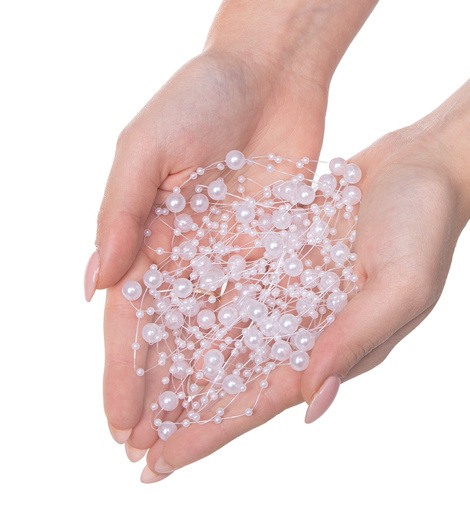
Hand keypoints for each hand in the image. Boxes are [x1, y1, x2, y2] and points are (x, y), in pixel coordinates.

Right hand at [95, 50, 328, 474]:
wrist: (266, 76)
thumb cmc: (200, 97)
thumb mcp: (147, 146)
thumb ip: (119, 211)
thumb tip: (93, 284)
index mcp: (147, 236)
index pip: (132, 322)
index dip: (124, 374)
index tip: (120, 423)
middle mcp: (186, 257)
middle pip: (171, 340)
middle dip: (161, 394)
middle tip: (152, 451)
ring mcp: (230, 257)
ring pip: (216, 335)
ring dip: (204, 385)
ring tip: (196, 433)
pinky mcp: (271, 250)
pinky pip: (262, 307)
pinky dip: (253, 348)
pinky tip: (249, 385)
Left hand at [140, 126, 465, 479]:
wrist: (420, 168)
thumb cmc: (424, 228)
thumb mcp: (401, 287)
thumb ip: (355, 341)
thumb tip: (308, 402)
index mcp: (333, 346)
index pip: (262, 399)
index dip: (213, 432)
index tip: (163, 461)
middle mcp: (304, 325)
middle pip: (232, 375)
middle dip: (184, 410)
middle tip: (131, 441)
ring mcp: (287, 288)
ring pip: (223, 333)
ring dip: (180, 361)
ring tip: (135, 387)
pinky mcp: (277, 253)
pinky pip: (230, 282)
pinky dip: (196, 301)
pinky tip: (157, 313)